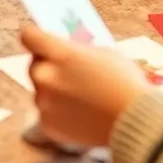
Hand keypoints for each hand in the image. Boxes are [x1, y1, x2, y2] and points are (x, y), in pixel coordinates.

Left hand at [21, 25, 150, 147]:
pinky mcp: (47, 125)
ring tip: (78, 99)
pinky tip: (78, 115)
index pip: (29, 36)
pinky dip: (57, 113)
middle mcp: (46, 76)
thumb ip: (77, 51)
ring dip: (53, 92)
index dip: (35, 38)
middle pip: (33, 65)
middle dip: (48, 67)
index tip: (42, 42)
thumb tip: (67, 52)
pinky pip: (46, 113)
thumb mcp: (103, 53)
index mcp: (60, 53)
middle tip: (68, 74)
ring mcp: (45, 103)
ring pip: (40, 91)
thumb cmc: (124, 81)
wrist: (133, 120)